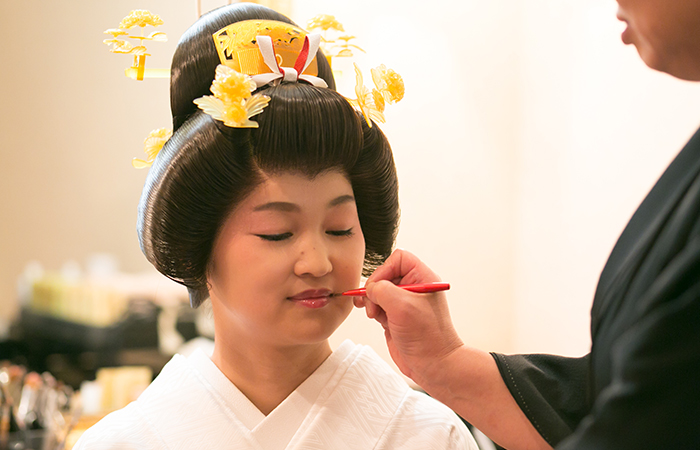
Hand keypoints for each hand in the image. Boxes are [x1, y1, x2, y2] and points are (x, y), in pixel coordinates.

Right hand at [358, 249, 463, 386]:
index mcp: (423, 279)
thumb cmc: (427, 336)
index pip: (399, 259)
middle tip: (372, 302)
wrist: (433, 365)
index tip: (378, 286)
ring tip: (372, 312)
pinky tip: (374, 316)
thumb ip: (382, 290)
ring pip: (379, 291)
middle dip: (375, 287)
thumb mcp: (402, 305)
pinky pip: (378, 306)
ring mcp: (404, 304)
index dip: (385, 269)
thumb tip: (370, 289)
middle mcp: (414, 288)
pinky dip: (372, 309)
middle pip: (386, 275)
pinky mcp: (396, 318)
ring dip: (371, 299)